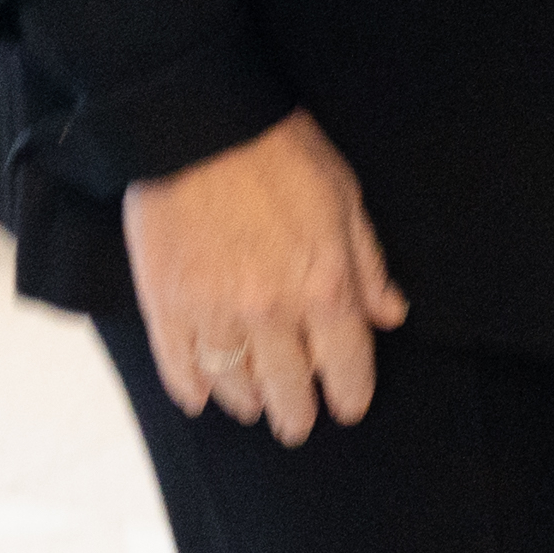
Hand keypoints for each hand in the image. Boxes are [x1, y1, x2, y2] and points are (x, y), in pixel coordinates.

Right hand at [124, 112, 407, 442]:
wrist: (202, 129)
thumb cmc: (283, 155)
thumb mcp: (346, 198)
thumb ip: (368, 265)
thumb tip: (389, 315)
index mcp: (322, 283)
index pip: (345, 361)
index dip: (351, 391)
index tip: (351, 406)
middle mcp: (269, 312)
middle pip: (288, 387)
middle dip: (299, 412)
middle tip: (299, 423)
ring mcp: (212, 315)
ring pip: (234, 385)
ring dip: (250, 402)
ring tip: (258, 407)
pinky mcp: (164, 309)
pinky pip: (180, 369)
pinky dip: (193, 389)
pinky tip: (204, 396)